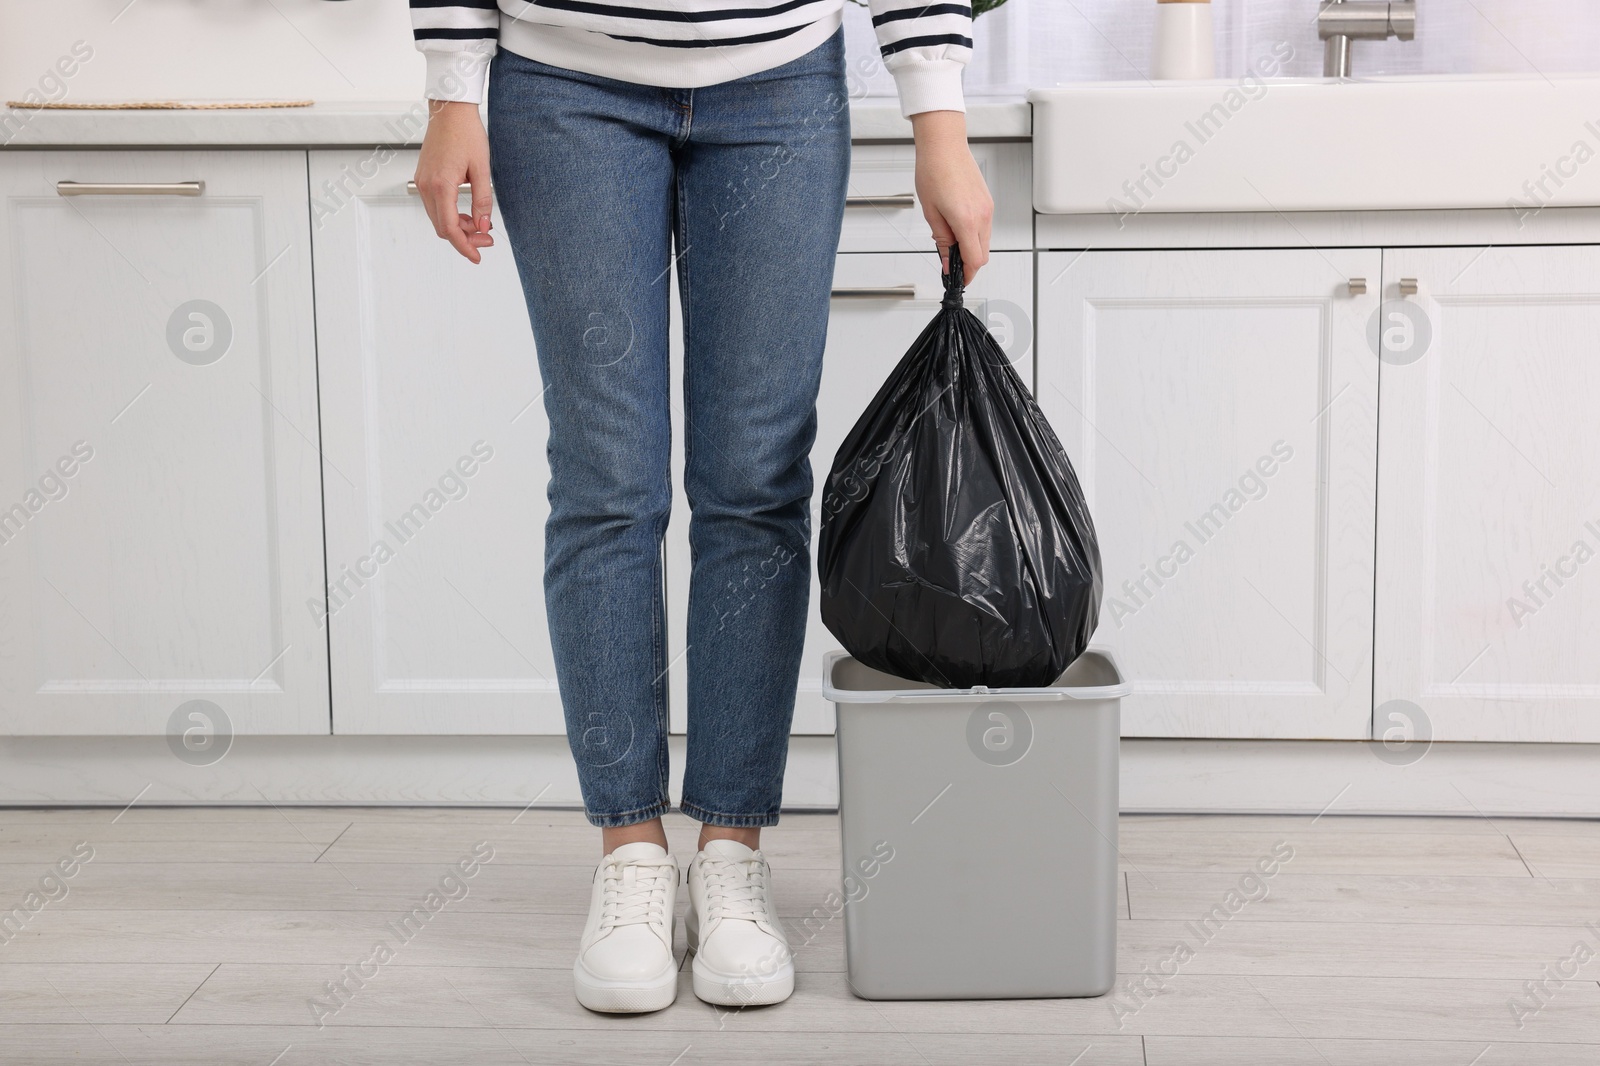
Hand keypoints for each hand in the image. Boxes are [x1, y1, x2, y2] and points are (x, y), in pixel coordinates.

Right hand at [415, 100, 494, 262]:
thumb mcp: (482, 170)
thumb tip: (483, 227)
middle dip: (464, 238)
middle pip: (442, 228)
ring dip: (457, 227)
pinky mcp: (423, 178)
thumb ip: (482, 202)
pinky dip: (450, 215)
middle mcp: (426, 187)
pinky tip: (467, 213)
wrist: (450, 111)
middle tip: (487, 239)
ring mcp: (421, 182)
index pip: (450, 229)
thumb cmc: (467, 134)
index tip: (478, 256)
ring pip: (437, 218)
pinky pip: (434, 206)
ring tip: (480, 224)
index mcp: (441, 186)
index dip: (464, 246)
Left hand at [910, 110, 992, 283]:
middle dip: (969, 264)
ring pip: (985, 242)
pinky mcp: (988, 202)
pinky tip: (958, 228)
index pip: (974, 260)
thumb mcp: (931, 213)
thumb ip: (941, 241)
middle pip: (983, 255)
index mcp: (966, 220)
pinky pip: (985, 228)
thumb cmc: (933, 171)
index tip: (957, 280)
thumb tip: (946, 262)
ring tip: (950, 241)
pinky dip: (974, 235)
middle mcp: (982, 215)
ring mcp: (988, 208)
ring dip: (971, 249)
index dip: (966, 274)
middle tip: (951, 265)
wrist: (944, 146)